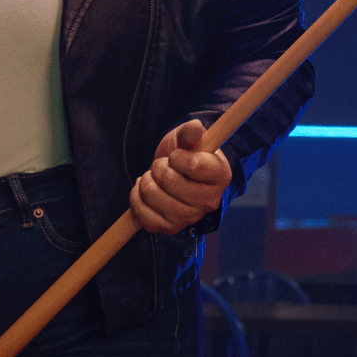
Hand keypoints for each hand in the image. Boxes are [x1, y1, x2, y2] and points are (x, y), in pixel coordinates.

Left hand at [129, 118, 232, 234]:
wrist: (174, 173)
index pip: (193, 165)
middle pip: (168, 180)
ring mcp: (190, 217)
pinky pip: (143, 215)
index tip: (177, 156)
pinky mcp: (170, 228)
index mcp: (220, 176)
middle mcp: (210, 200)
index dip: (177, 156)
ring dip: (146, 181)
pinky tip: (144, 192)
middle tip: (163, 166)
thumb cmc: (183, 153)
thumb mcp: (186, 137)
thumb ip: (189, 132)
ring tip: (154, 178)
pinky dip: (136, 199)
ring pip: (152, 195)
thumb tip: (194, 127)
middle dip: (158, 167)